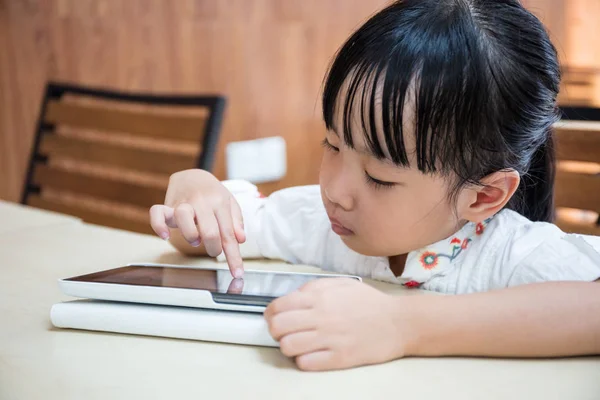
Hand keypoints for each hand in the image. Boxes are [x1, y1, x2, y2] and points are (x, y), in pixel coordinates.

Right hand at [149, 169, 245, 277]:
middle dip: (214, 249)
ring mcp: (184, 203)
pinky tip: (165, 235)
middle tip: (213, 250)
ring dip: (191, 236)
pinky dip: (158, 226)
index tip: (237, 274)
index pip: (229, 235)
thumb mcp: (230, 204)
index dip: (233, 257)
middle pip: (210, 231)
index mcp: (220, 203)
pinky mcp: (168, 206)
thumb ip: (236, 222)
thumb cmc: (213, 193)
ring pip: (184, 219)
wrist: (192, 175)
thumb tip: (241, 240)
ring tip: (196, 239)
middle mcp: (202, 202)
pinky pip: (157, 214)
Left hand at [264, 278, 407, 370]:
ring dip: (288, 346)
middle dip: (275, 330)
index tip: (274, 317)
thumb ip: (314, 287)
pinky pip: (306, 363)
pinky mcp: (339, 358)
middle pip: (278, 327)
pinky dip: (303, 360)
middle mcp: (322, 317)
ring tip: (298, 344)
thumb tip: (293, 297)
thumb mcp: (341, 284)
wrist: (398, 323)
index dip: (270, 314)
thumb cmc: (370, 303)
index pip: (278, 306)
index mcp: (320, 297)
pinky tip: (311, 354)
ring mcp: (330, 339)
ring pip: (288, 346)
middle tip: (284, 332)